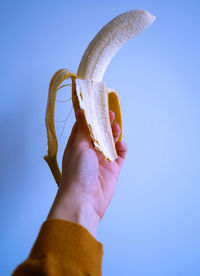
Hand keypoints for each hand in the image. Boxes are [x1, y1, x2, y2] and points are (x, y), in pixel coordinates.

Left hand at [48, 109, 127, 236]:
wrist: (84, 200)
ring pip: (110, 142)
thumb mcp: (79, 146)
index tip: (97, 105)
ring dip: (114, 134)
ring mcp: (102, 160)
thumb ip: (84, 129)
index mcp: (77, 144)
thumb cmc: (77, 172)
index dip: (91, 116)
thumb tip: (81, 111)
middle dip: (104, 123)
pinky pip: (120, 155)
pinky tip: (121, 145)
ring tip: (116, 128)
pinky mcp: (113, 169)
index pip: (84, 126)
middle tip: (110, 114)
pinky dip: (122, 148)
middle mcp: (89, 151)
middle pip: (99, 133)